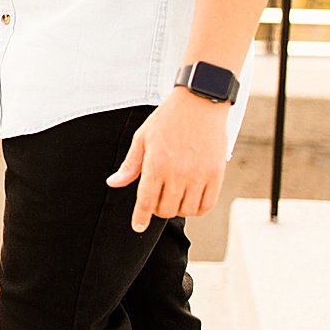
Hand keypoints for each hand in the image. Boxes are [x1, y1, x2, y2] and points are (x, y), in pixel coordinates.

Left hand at [106, 92, 229, 231]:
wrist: (200, 103)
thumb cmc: (168, 119)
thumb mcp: (142, 138)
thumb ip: (130, 165)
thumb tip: (113, 183)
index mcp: (156, 163)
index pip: (145, 201)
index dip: (140, 218)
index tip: (137, 226)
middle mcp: (178, 172)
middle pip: (165, 210)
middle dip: (156, 210)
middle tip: (156, 199)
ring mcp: (199, 175)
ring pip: (185, 210)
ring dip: (176, 208)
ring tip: (173, 196)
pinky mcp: (216, 175)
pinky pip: (206, 205)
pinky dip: (196, 208)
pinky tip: (190, 199)